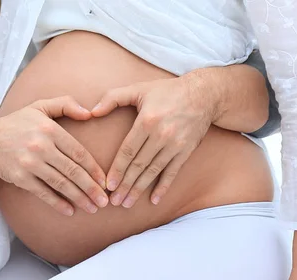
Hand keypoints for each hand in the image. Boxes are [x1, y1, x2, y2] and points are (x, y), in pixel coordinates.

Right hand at [0, 96, 108, 215]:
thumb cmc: (17, 124)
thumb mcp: (39, 106)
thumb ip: (65, 104)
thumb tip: (90, 113)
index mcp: (49, 129)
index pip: (78, 152)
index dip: (94, 168)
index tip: (105, 181)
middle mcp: (41, 146)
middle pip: (73, 171)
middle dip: (91, 187)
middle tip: (104, 200)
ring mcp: (30, 163)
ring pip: (61, 183)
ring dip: (79, 198)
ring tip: (92, 208)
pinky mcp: (21, 177)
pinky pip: (43, 192)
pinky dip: (58, 203)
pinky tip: (70, 211)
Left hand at [91, 77, 215, 207]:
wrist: (204, 94)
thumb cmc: (166, 91)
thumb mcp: (138, 89)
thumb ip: (113, 98)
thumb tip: (92, 111)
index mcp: (147, 121)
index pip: (128, 151)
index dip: (117, 169)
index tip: (108, 185)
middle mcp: (161, 135)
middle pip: (139, 165)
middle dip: (125, 185)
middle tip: (114, 202)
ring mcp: (175, 145)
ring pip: (153, 171)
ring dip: (139, 189)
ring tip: (127, 203)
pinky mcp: (186, 151)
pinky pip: (173, 172)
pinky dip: (164, 187)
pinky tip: (154, 200)